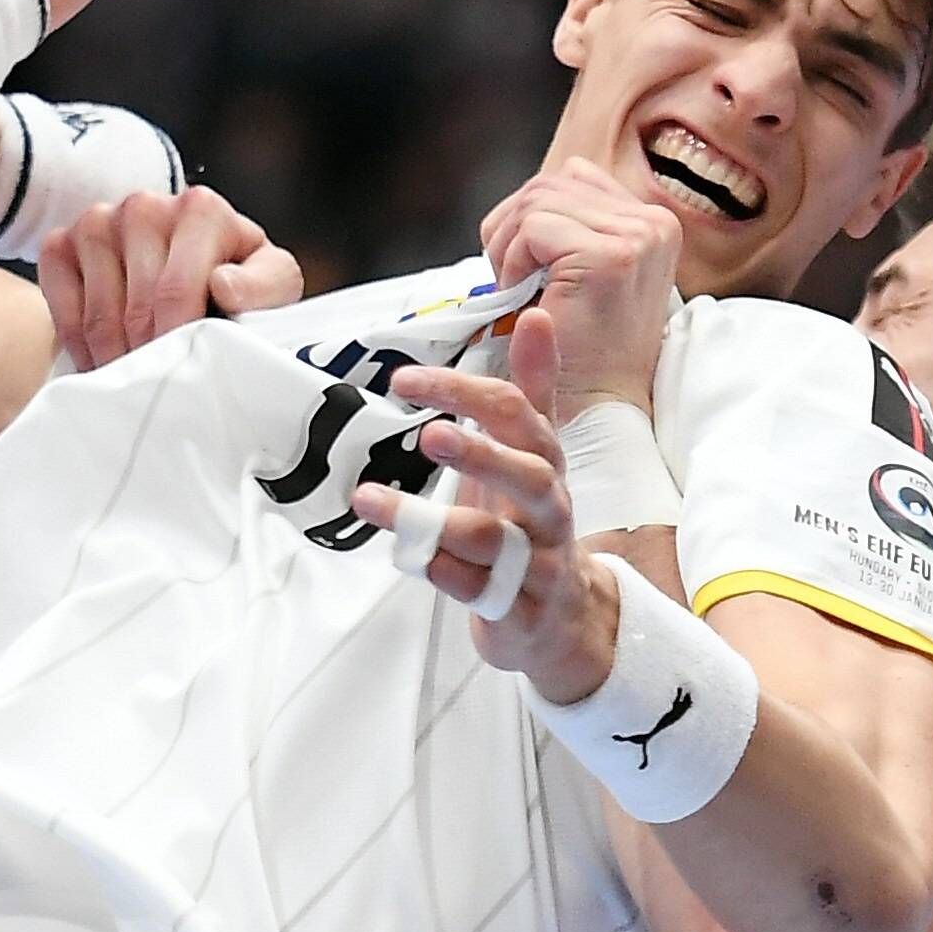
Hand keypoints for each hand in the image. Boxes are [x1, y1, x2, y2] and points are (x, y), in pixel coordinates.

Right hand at [40, 186, 302, 368]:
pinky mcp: (62, 242)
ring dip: (115, 357)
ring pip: (98, 312)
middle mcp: (145, 205)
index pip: (176, 290)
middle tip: (160, 387)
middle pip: (136, 308)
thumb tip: (224, 287)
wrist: (187, 270)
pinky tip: (101, 357)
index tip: (183, 376)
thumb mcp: (271, 282)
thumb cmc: (234, 281)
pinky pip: (58, 303)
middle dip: (149, 357)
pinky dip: (78, 342)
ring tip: (136, 376)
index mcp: (201, 208)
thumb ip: (265, 286)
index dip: (177, 343)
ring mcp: (99, 220)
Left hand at [350, 355, 622, 695]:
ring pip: (490, 540)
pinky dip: (441, 572)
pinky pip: (477, 591)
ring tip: (368, 498)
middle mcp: (546, 510)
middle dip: (480, 454)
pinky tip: (406, 555)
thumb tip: (536, 315)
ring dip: (428, 519)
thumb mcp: (535, 452)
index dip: (464, 393)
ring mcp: (534, 562)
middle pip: (528, 476)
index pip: (516, 415)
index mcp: (544, 463)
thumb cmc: (533, 522)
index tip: (405, 380)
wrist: (564, 616)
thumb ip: (532, 388)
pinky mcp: (515, 609)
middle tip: (429, 436)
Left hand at [477, 158, 681, 416]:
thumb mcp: (584, 274)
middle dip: (512, 227)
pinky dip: (511, 260)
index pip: (572, 178)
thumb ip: (572, 227)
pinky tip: (518, 296)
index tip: (521, 262)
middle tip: (507, 279)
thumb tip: (526, 198)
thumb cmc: (582, 348)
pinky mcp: (610, 256)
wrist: (596, 408)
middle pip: (550, 184)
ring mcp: (637, 237)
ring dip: (508, 245)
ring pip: (537, 200)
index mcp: (653, 222)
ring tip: (514, 289)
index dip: (531, 214)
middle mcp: (654, 222)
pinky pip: (534, 227)